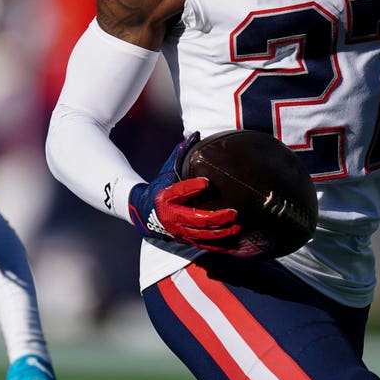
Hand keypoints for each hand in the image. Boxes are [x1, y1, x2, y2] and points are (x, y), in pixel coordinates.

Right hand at [128, 132, 240, 248]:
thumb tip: (196, 133)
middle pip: (196, 219)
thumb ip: (181, 153)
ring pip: (202, 235)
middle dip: (216, 218)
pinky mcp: (185, 240)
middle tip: (233, 212)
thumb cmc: (160, 186)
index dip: (192, 187)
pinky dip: (220, 246)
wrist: (142, 212)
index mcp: (166, 197)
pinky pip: (204, 246)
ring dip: (221, 232)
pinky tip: (235, 245)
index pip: (180, 192)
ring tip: (237, 226)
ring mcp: (179, 231)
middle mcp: (172, 216)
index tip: (207, 182)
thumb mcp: (167, 170)